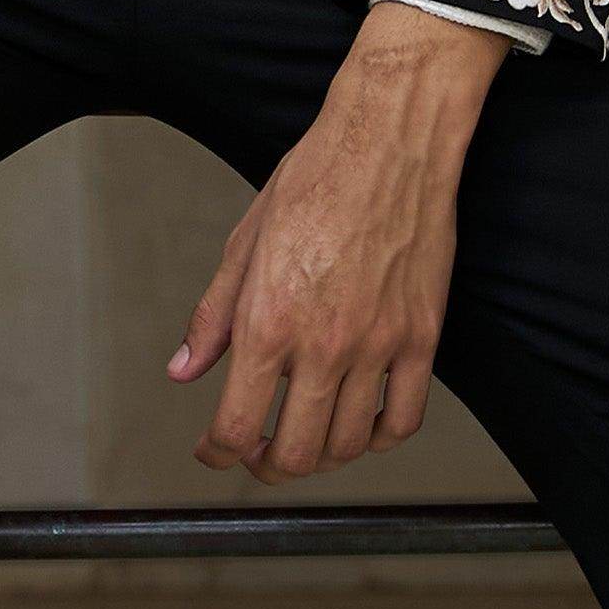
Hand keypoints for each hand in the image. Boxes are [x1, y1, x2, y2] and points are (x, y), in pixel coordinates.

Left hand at [171, 5, 506, 479]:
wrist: (390, 142)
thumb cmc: (317, 178)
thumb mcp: (244, 244)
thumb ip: (214, 316)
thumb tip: (186, 368)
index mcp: (268, 323)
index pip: (237, 427)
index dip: (217, 454)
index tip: (214, 452)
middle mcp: (323, 345)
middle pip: (294, 454)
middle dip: (266, 466)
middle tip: (258, 455)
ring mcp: (378, 346)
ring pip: (349, 445)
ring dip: (321, 458)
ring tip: (308, 440)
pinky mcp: (422, 338)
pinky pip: (404, 417)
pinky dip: (380, 437)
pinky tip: (363, 425)